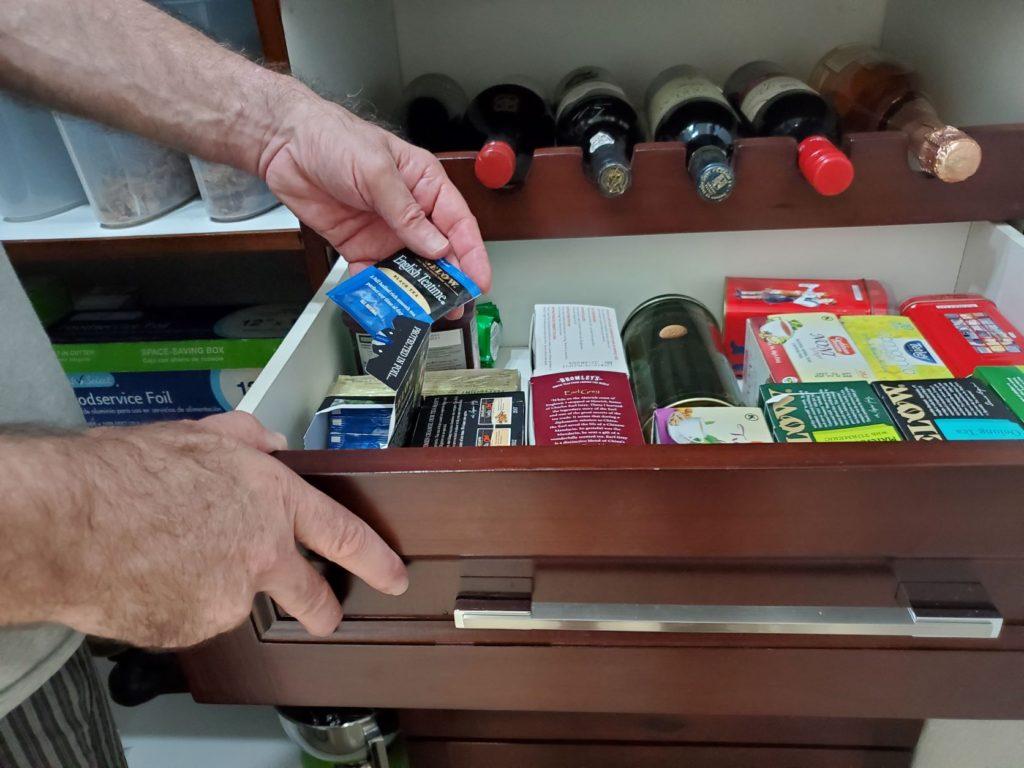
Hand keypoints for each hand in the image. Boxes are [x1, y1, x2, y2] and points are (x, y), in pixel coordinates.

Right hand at [5, 412, 407, 647]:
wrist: (72, 522)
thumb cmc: (129, 472)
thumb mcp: (201, 436)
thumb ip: (248, 441)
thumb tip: (272, 443)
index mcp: (274, 503)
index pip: (344, 536)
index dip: (375, 559)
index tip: (393, 576)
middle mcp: (262, 557)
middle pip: (311, 598)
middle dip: (324, 611)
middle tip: (324, 615)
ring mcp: (226, 600)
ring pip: (233, 600)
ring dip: (215, 586)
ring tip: (168, 552)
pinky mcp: (189, 629)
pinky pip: (190, 617)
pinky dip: (176, 602)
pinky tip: (148, 574)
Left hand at [260, 95, 491, 293]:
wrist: (285, 145)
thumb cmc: (335, 139)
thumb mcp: (378, 171)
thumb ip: (407, 212)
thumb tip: (437, 247)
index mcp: (425, 185)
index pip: (458, 224)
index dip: (472, 254)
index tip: (479, 281)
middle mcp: (410, 212)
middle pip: (438, 253)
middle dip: (447, 280)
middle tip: (453, 306)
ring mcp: (384, 231)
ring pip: (408, 268)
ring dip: (414, 290)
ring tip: (420, 312)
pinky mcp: (358, 246)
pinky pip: (373, 274)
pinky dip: (377, 290)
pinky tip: (382, 302)